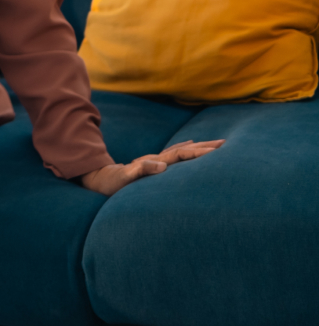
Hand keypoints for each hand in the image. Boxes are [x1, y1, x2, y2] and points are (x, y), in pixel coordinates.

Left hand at [79, 139, 224, 195]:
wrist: (99, 178)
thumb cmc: (112, 183)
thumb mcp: (124, 179)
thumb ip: (141, 171)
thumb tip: (162, 166)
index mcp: (153, 162)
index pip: (180, 155)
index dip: (198, 153)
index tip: (217, 151)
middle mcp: (156, 158)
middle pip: (184, 149)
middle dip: (204, 146)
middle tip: (225, 143)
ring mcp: (155, 160)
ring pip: (181, 150)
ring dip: (198, 146)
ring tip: (215, 144)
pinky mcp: (153, 164)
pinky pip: (174, 154)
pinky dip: (185, 149)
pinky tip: (191, 145)